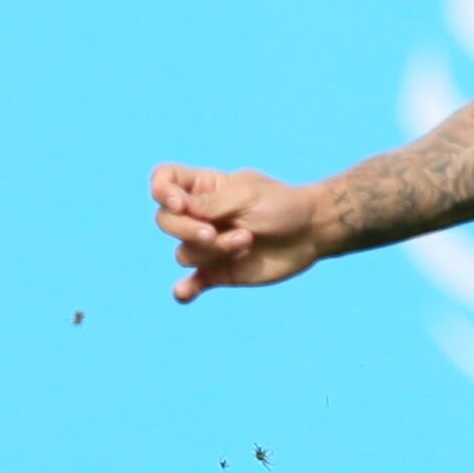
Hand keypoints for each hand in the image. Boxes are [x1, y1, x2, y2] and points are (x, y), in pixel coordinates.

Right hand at [153, 164, 331, 302]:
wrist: (312, 232)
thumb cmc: (282, 206)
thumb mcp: (246, 196)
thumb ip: (209, 204)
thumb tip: (175, 210)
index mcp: (204, 187)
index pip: (164, 180)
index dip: (161, 191)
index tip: (180, 204)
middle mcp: (200, 215)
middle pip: (165, 221)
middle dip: (187, 229)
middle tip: (214, 233)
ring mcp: (208, 245)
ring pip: (184, 253)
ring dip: (213, 250)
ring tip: (247, 241)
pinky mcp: (218, 272)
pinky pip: (192, 284)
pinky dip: (185, 290)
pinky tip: (185, 292)